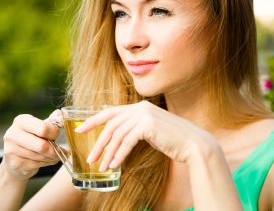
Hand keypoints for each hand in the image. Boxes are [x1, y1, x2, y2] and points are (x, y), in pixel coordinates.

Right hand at [2, 110, 65, 179]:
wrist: (14, 158)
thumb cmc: (31, 139)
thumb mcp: (40, 126)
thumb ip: (51, 121)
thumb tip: (61, 115)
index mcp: (21, 120)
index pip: (43, 128)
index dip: (54, 133)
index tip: (57, 135)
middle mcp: (13, 133)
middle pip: (42, 145)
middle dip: (54, 150)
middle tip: (60, 150)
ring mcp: (11, 149)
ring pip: (40, 156)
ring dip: (52, 157)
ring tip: (55, 155)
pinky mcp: (14, 163)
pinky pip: (37, 165)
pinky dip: (46, 163)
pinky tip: (46, 160)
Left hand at [75, 101, 210, 171]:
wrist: (193, 144)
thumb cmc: (172, 140)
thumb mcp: (149, 130)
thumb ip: (134, 129)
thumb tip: (117, 136)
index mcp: (139, 107)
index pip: (110, 112)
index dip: (93, 120)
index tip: (80, 130)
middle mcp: (140, 107)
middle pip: (111, 125)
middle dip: (98, 142)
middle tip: (90, 157)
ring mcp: (144, 115)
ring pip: (117, 135)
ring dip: (108, 153)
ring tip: (102, 167)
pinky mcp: (148, 125)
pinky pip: (127, 142)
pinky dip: (119, 155)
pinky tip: (114, 165)